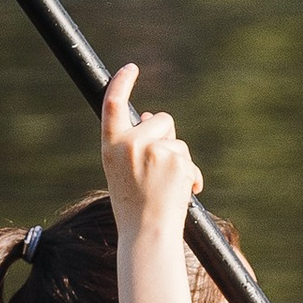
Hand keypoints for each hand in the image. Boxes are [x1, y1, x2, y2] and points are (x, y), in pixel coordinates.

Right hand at [99, 64, 199, 234]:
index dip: (121, 84)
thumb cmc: (134, 206)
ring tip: (166, 187)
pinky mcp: (175, 158)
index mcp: (111, 147)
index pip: (112, 105)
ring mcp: (153, 149)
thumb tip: (149, 115)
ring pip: (177, 141)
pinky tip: (180, 193)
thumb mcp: (123, 171)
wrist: (146, 233)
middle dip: (167, 137)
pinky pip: (189, 160)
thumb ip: (132, 144)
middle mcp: (129, 144)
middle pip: (160, 119)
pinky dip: (191, 176)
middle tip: (158, 172)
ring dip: (179, 160)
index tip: (130, 69)